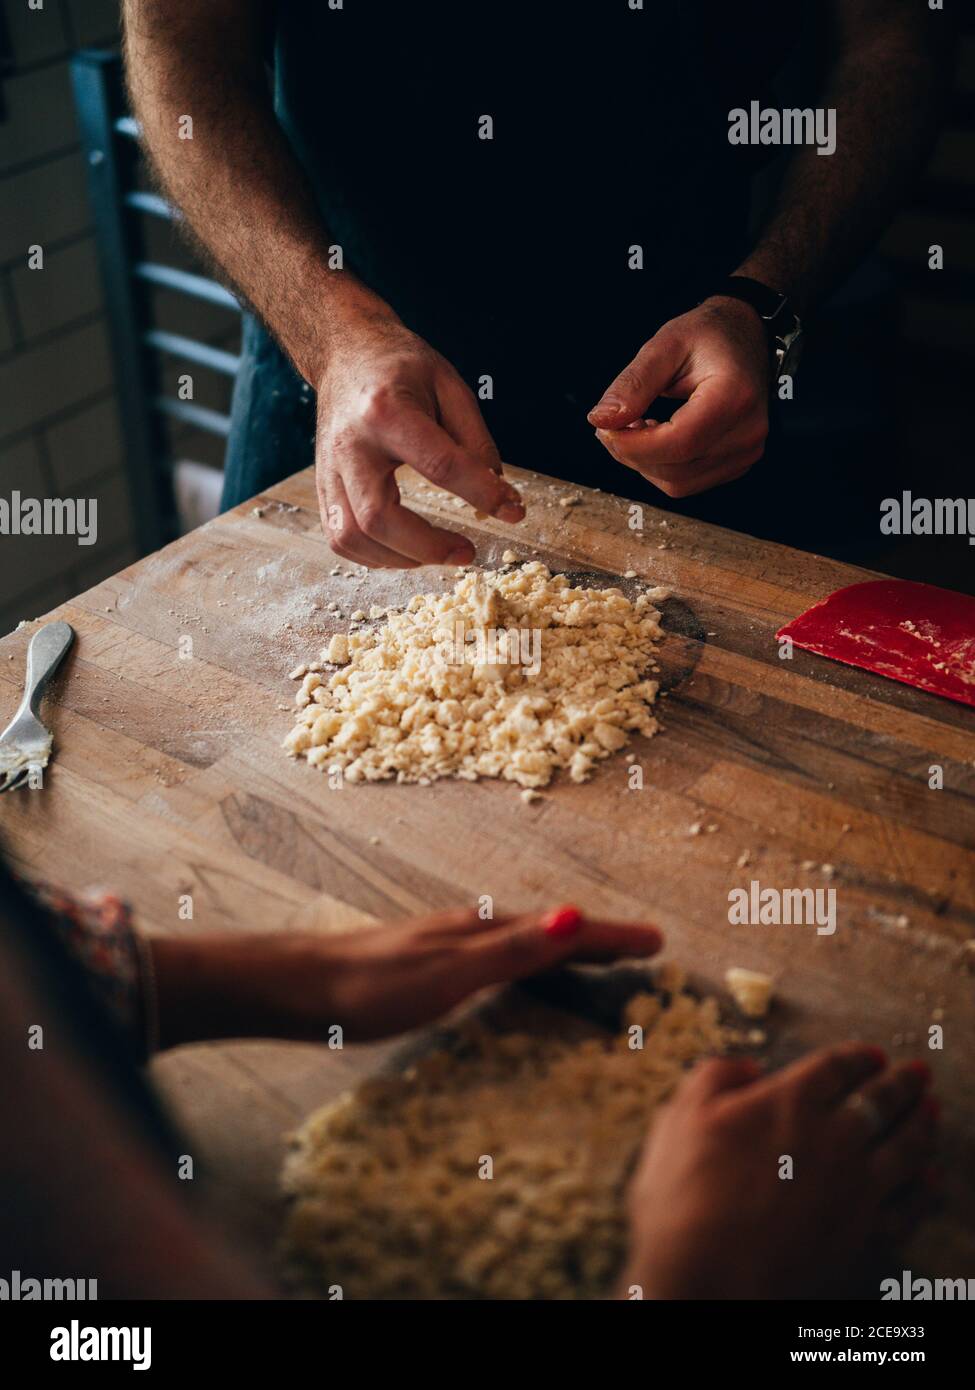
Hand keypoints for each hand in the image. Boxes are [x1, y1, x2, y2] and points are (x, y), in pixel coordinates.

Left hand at [151, 906, 662, 1048]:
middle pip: (551, 931)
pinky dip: (531, 960)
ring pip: (525, 940)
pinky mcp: (431, 962)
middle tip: (642, 946)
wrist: (302, 985)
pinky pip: (501, 954)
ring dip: (566, 947)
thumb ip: (511, 949)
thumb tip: (574, 917)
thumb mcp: (450, 971)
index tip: (658, 940)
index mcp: (486, 932)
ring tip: (596, 956)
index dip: (612, 936)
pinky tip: (515, 973)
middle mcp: (473, 930)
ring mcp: (451, 943)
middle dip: (599, 937)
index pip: (565, 931)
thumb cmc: (374, 985)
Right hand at [314, 317, 523, 566]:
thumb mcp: (449, 385)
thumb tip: (498, 492)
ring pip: (353, 536)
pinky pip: (341, 538)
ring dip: (400, 559)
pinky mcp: (323, 486)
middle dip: (428, 547)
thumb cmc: (400, 367)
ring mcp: (329, 469)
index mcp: (386, 411)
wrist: (345, 352)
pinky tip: (405, 550)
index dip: (482, 494)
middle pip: (379, 517)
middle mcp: (350, 445)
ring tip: (437, 553)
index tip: (514, 511)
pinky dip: (374, 556)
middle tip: (467, 552)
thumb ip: (475, 439)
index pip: (439, 465)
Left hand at [588, 297, 770, 498]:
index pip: (679, 442)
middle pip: (675, 469)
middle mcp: (748, 431)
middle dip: (631, 453)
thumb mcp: (665, 346)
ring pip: (677, 483)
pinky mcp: (736, 463)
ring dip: (643, 462)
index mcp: (734, 396)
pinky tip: (655, 436)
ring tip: (634, 426)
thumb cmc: (708, 337)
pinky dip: (659, 466)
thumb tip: (600, 420)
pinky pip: (686, 482)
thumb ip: (633, 384)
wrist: (744, 338)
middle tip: (611, 423)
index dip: (633, 445)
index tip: (604, 428)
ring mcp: (746, 452)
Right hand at [620, 1045, 937, 1299]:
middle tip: (918, 1073)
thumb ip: (715, 1078)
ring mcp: (855, 1187)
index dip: (857, 1057)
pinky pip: (908, 1205)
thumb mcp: (680, 1116)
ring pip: (905, 1148)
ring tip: (932, 1113)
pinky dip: (923, 1189)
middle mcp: (832, 1137)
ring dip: (922, 1126)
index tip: (872, 1054)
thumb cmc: (684, 1194)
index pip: (835, 1068)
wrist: (709, 1275)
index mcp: (788, 1101)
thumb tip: (748, 1068)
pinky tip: (929, 1180)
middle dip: (902, 1084)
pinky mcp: (866, 1234)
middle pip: (880, 1101)